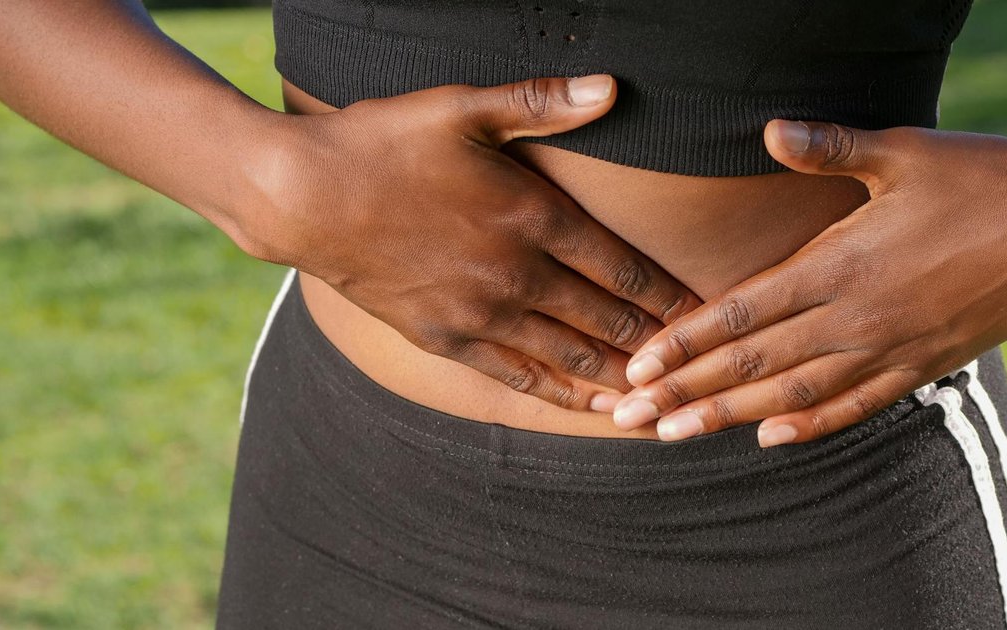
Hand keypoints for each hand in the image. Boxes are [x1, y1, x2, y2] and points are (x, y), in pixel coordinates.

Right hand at [238, 74, 700, 410]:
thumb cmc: (383, 142)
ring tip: (658, 396)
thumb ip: (543, 102)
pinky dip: (561, 393)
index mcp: (532, 213)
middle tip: (695, 363)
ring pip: (570, 354)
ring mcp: (482, 311)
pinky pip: (518, 375)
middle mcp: (516, 271)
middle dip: (656, 342)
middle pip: (607, 317)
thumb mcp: (463, 107)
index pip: (622, 265)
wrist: (303, 196)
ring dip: (620, 377)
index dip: (668, 294)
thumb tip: (613, 87)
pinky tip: (590, 406)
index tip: (703, 312)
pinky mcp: (446, 336)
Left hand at [612, 118, 1006, 444]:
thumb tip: (771, 130)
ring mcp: (890, 347)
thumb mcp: (903, 151)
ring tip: (675, 436)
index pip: (741, 311)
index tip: (637, 368)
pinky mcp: (923, 365)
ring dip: (729, 416)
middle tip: (626, 418)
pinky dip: (811, 423)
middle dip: (685, 391)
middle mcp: (857, 315)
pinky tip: (771, 438)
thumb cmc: (981, 178)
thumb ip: (830, 149)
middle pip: (752, 361)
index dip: (684, 343)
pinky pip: (857, 405)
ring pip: (793, 392)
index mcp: (841, 262)